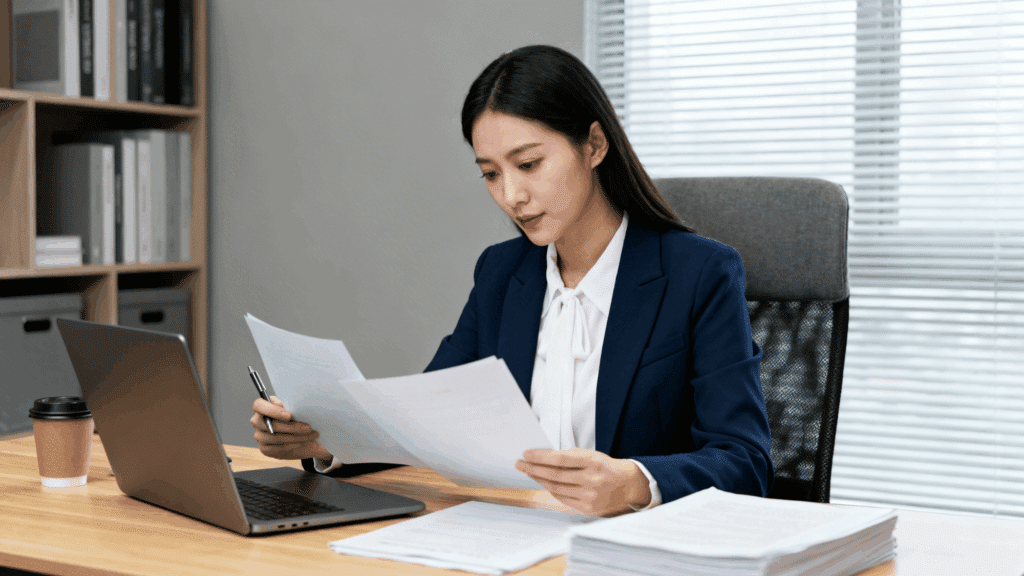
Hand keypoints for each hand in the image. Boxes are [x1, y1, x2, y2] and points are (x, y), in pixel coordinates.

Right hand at [250, 396, 332, 461]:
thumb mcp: (295, 410)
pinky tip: (302, 442)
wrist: (299, 436)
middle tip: (308, 428)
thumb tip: (296, 409)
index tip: (289, 415)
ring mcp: (259, 436)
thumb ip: (291, 406)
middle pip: (271, 424)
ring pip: (276, 438)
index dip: (272, 410)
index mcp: (262, 406)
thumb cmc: (296, 418)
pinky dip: (292, 445)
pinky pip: (278, 448)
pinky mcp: (265, 449)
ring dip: (297, 437)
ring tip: (312, 435)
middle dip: (292, 427)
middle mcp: (257, 421)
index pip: (258, 405)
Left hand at [515, 448, 651, 515]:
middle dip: (534, 469)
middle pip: (555, 475)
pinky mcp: (587, 508)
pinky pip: (562, 498)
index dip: (541, 456)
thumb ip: (570, 456)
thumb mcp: (592, 455)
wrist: (627, 485)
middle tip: (520, 464)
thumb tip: (544, 457)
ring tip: (529, 472)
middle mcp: (592, 480)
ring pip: (556, 488)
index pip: (560, 458)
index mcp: (593, 462)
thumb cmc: (606, 467)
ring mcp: (589, 496)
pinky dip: (550, 490)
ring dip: (539, 480)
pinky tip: (542, 483)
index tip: (527, 454)